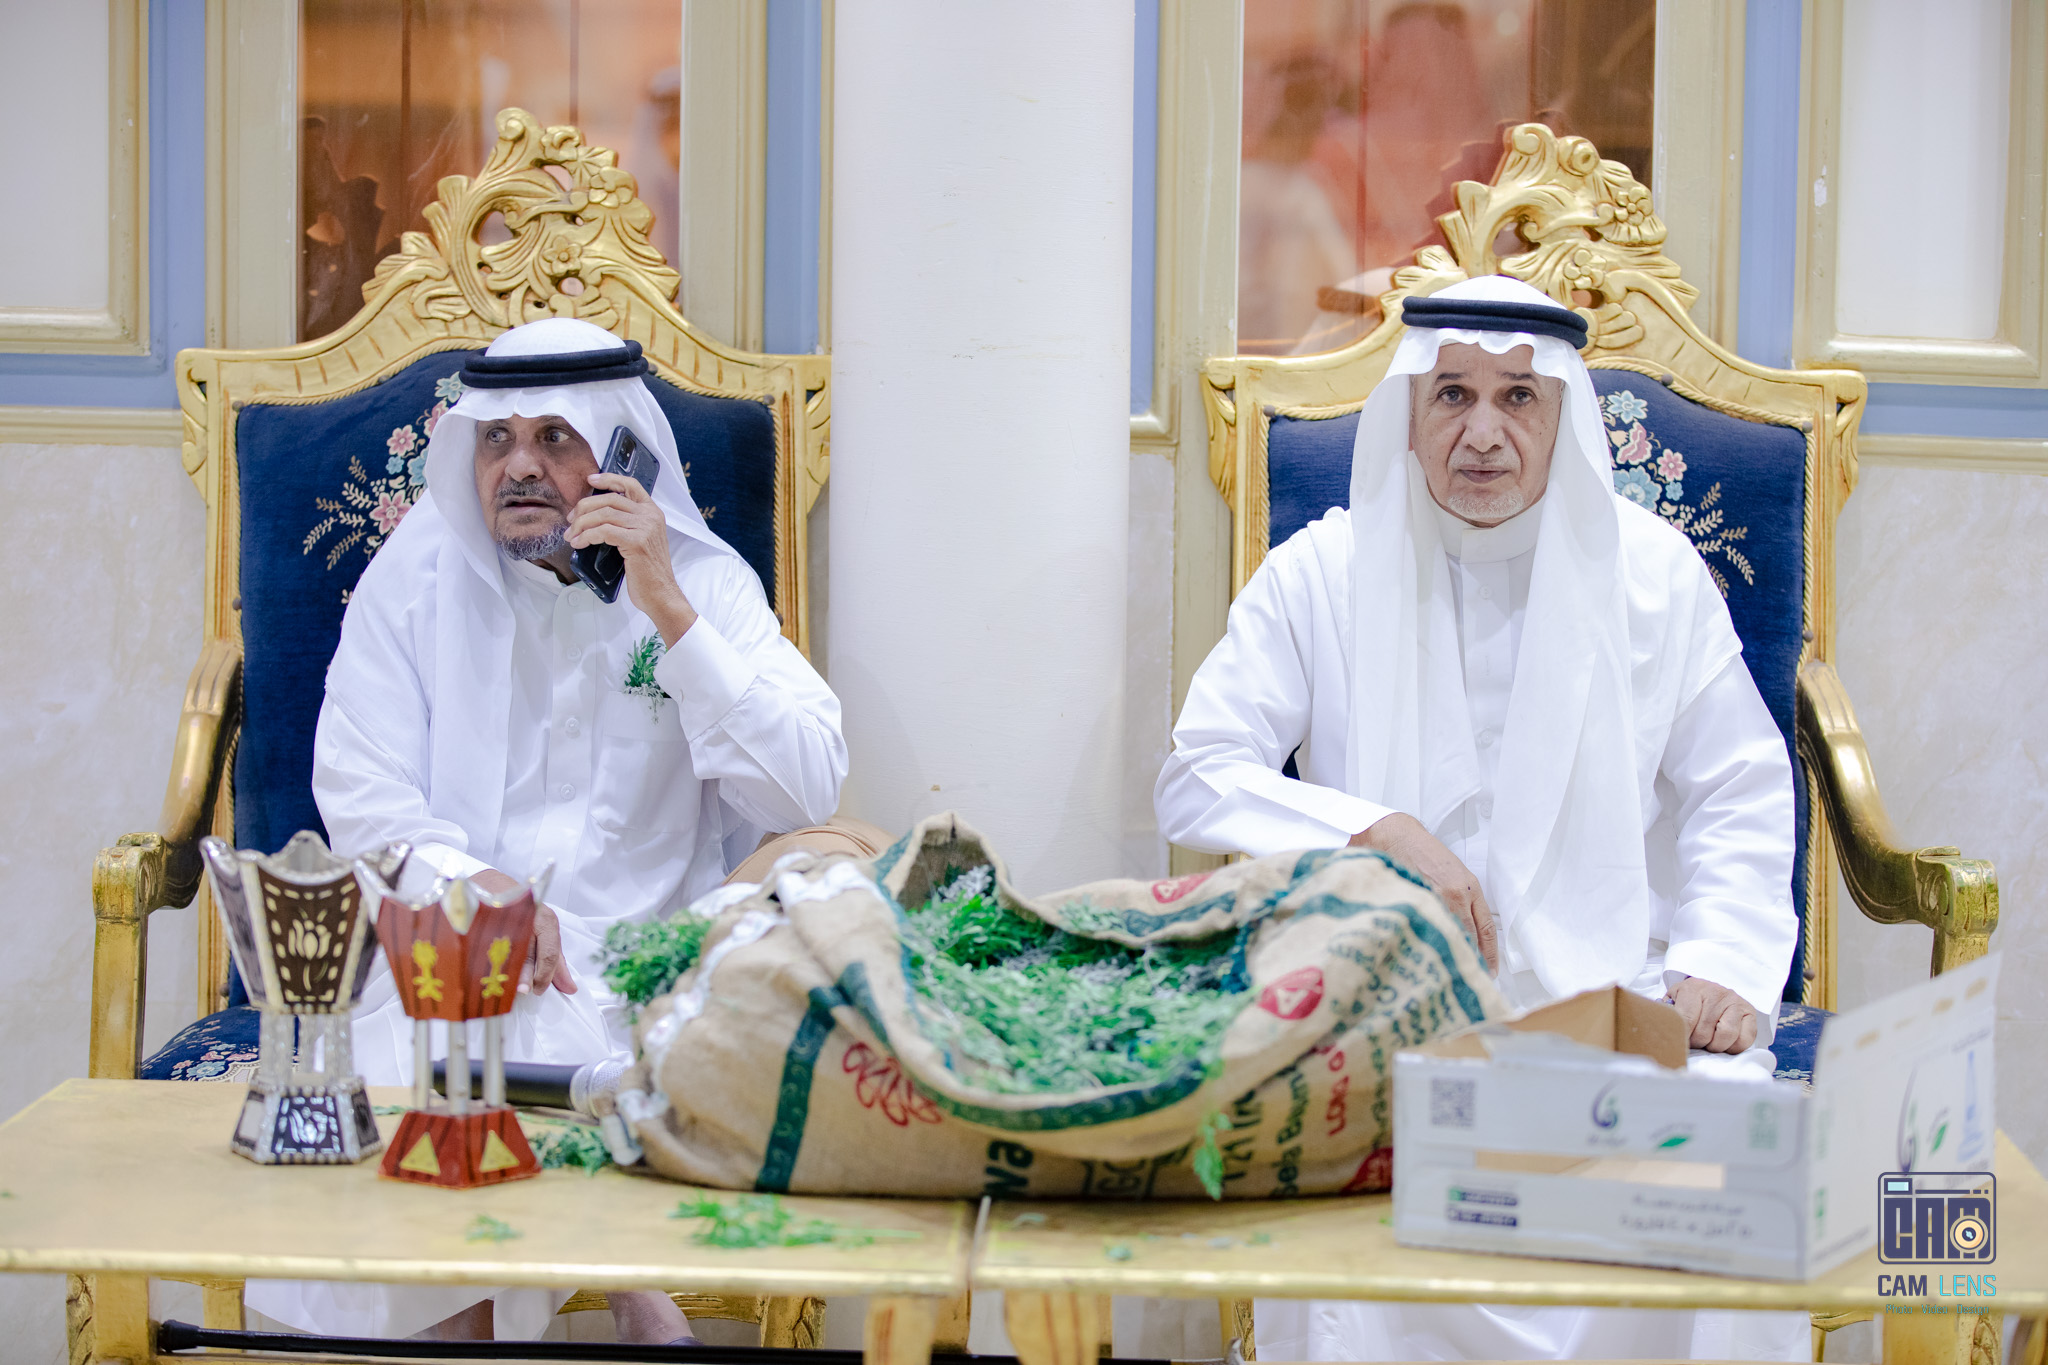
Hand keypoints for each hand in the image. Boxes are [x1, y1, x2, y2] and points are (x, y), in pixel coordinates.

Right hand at [472, 867, 577, 995]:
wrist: (496, 887)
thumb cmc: (525, 914)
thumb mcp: (546, 935)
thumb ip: (557, 962)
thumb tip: (570, 988)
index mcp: (546, 921)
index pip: (550, 953)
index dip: (545, 976)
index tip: (539, 991)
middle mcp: (529, 917)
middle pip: (528, 954)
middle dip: (525, 977)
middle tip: (523, 990)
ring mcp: (506, 917)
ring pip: (508, 950)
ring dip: (508, 971)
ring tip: (506, 985)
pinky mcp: (486, 919)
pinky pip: (488, 945)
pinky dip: (490, 960)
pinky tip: (488, 971)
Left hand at [570, 471, 698, 644]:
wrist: (661, 594)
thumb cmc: (647, 572)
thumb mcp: (640, 541)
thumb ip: (626, 524)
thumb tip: (595, 516)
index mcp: (652, 513)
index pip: (630, 485)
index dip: (609, 479)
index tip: (590, 480)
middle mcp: (651, 516)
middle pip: (610, 499)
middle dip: (585, 507)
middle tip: (571, 520)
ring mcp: (645, 528)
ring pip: (604, 514)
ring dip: (582, 524)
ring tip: (571, 535)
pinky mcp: (636, 542)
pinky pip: (604, 531)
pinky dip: (587, 536)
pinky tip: (579, 543)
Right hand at [1352, 812, 1497, 971]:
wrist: (1396, 837)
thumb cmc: (1422, 853)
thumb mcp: (1451, 874)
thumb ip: (1462, 901)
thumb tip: (1466, 935)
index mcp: (1470, 888)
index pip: (1486, 929)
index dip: (1489, 954)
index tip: (1489, 971)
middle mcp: (1457, 894)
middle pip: (1470, 938)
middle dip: (1471, 961)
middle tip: (1471, 979)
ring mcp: (1436, 899)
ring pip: (1449, 937)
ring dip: (1451, 956)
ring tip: (1449, 974)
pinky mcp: (1415, 900)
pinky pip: (1427, 929)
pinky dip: (1429, 944)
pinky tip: (1426, 956)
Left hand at [1669, 976, 1756, 1052]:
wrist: (1710, 989)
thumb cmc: (1689, 1000)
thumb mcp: (1674, 1001)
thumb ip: (1667, 1013)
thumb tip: (1662, 1029)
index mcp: (1693, 988)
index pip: (1686, 1019)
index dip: (1682, 1036)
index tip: (1679, 1042)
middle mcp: (1716, 992)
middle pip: (1704, 1032)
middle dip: (1696, 1043)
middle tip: (1693, 1041)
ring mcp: (1735, 1002)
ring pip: (1725, 1036)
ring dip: (1714, 1046)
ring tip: (1708, 1042)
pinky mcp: (1750, 1013)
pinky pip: (1744, 1040)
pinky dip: (1732, 1047)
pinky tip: (1724, 1041)